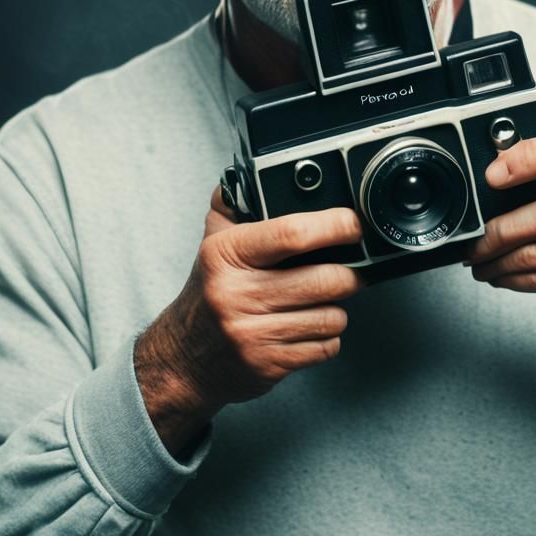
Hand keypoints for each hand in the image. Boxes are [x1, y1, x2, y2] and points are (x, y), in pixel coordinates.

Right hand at [135, 188, 364, 453]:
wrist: (182, 359)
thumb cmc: (208, 294)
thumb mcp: (212, 243)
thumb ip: (232, 204)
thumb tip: (251, 171)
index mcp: (226, 255)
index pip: (290, 233)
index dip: (334, 226)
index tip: (353, 224)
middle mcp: (237, 293)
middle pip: (325, 279)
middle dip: (350, 274)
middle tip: (350, 269)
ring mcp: (252, 333)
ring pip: (331, 316)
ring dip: (336, 309)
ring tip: (320, 302)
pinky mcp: (267, 364)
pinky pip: (324, 347)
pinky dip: (326, 338)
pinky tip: (308, 328)